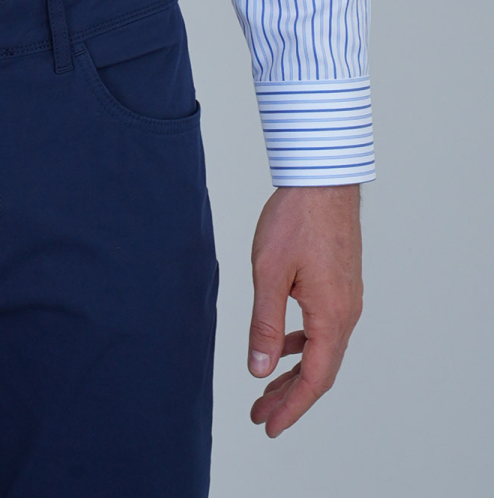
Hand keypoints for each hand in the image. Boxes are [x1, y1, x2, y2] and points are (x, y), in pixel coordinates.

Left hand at [247, 184, 362, 436]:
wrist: (323, 180)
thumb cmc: (296, 220)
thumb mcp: (269, 273)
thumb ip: (265, 324)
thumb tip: (259, 369)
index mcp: (332, 317)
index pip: (314, 380)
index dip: (291, 408)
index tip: (268, 426)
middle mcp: (346, 314)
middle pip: (320, 372)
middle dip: (290, 397)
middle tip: (260, 415)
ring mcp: (347, 300)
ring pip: (322, 351)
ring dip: (296, 372)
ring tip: (267, 387)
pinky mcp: (341, 285)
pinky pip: (324, 329)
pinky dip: (304, 345)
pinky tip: (284, 344)